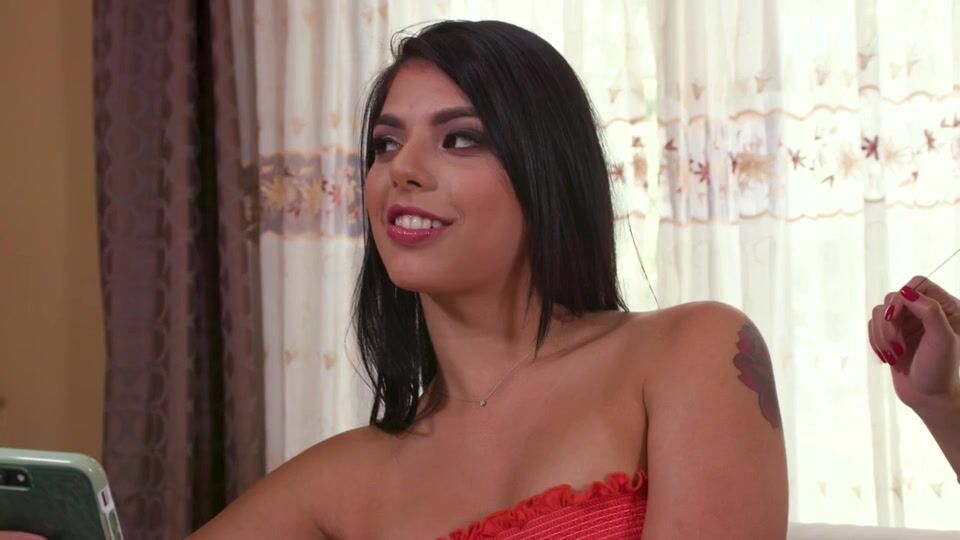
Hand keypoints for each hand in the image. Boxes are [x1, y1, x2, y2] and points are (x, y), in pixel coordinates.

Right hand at [868, 276, 959, 410]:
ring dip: (881, 335)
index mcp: (945, 309)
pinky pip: (872, 326)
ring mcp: (907, 324)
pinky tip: (888, 357)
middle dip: (889, 324)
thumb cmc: (940, 371)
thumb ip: (929, 311)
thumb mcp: (942, 339)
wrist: (928, 399)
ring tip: (893, 355)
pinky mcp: (892, 335)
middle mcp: (925, 312)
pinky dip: (875, 341)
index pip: (918, 284)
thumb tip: (905, 291)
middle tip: (896, 346)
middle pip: (893, 298)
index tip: (894, 317)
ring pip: (879, 312)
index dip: (902, 298)